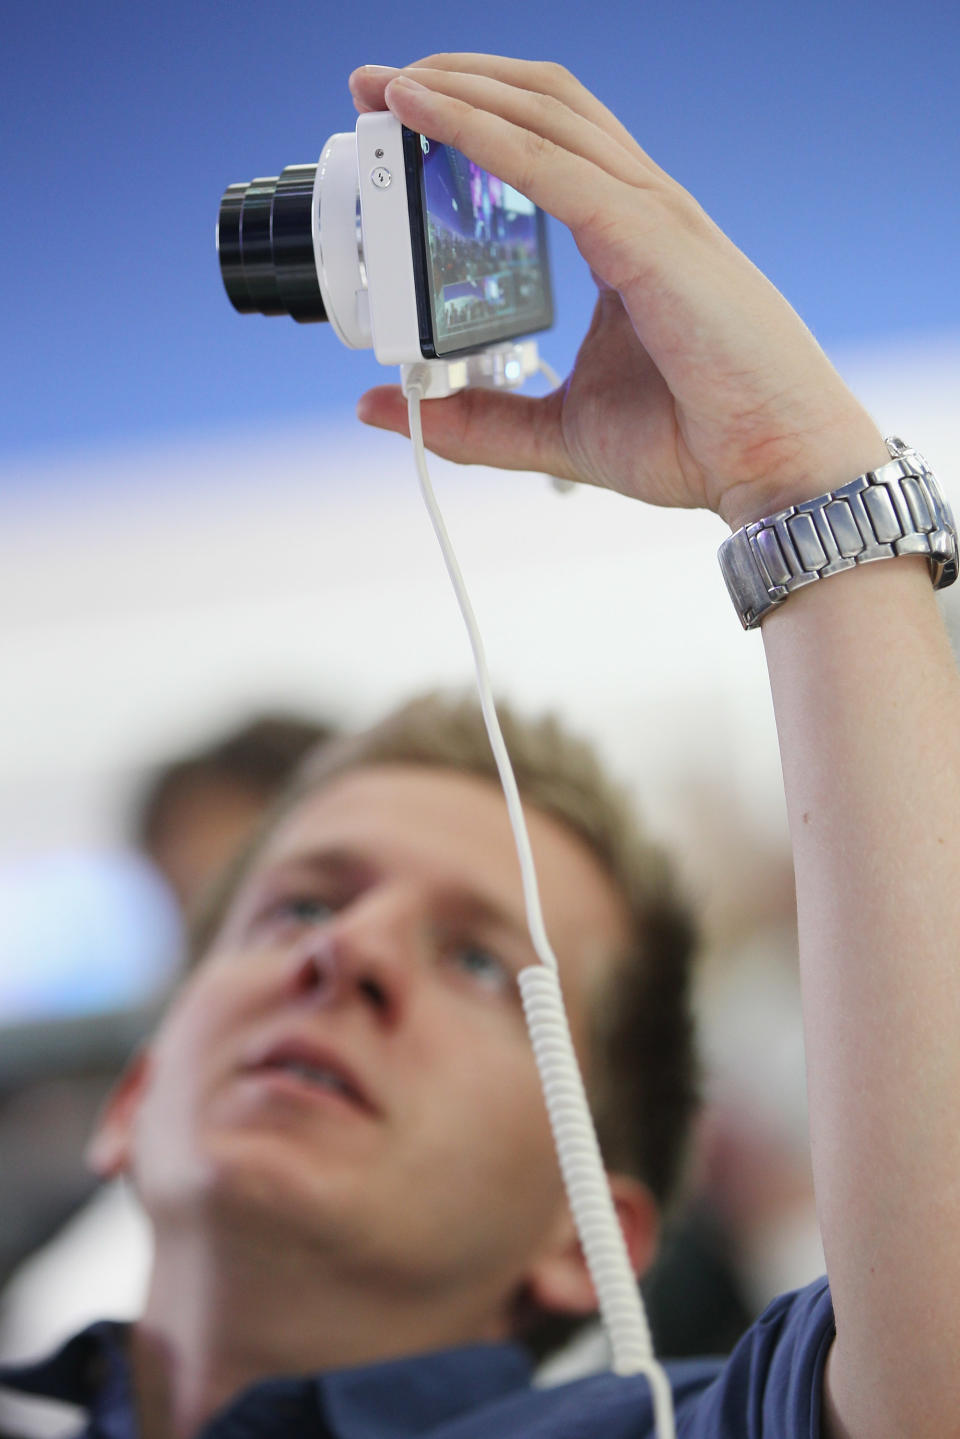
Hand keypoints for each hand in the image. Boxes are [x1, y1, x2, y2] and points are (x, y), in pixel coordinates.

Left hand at [350, 56, 886, 529]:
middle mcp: (638, 209)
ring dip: (462, 88)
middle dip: (455, 80)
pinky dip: (485, 134)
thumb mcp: (557, 431)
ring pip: (547, 114)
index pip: (542, 145)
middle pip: (541, 105)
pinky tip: (430, 116)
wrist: (774, 467)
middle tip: (374, 84)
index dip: (472, 118)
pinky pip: (554, 168)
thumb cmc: (695, 439)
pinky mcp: (650, 237)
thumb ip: (476, 419)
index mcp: (623, 238)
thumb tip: (381, 407)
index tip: (399, 121)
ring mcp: (651, 214)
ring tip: (389, 84)